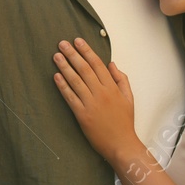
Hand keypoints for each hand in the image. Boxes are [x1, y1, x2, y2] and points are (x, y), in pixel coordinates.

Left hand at [53, 38, 139, 166]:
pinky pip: (70, 97)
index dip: (86, 51)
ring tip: (56, 56)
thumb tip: (112, 64)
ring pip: (75, 81)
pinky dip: (62, 86)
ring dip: (65, 66)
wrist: (121, 144)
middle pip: (84, 69)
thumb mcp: (129, 98)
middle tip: (62, 43)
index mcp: (112, 87)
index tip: (78, 41)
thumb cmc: (125, 122)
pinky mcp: (82, 115)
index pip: (97, 64)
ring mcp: (91, 104)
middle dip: (72, 54)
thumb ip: (121, 79)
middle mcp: (101, 93)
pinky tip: (56, 76)